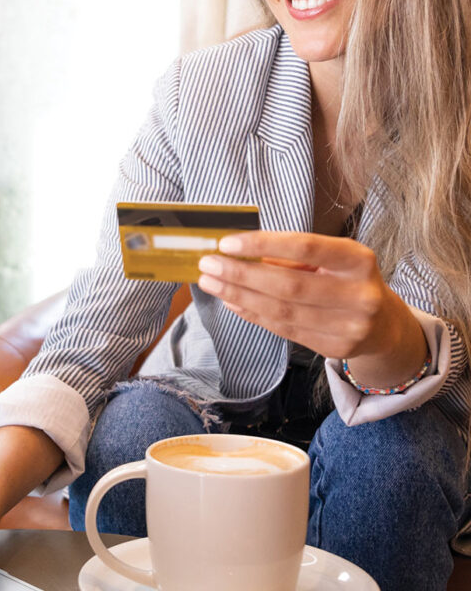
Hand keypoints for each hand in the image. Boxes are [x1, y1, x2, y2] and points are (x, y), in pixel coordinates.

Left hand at [198, 230, 411, 361]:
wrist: (382, 324)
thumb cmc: (346, 279)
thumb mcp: (331, 259)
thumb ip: (291, 255)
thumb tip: (236, 251)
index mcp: (358, 260)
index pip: (304, 247)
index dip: (263, 244)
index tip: (226, 243)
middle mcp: (359, 294)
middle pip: (288, 285)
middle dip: (241, 274)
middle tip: (208, 264)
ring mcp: (349, 326)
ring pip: (281, 311)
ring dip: (239, 296)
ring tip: (211, 283)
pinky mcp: (335, 348)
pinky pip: (283, 329)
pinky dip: (252, 314)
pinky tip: (231, 302)